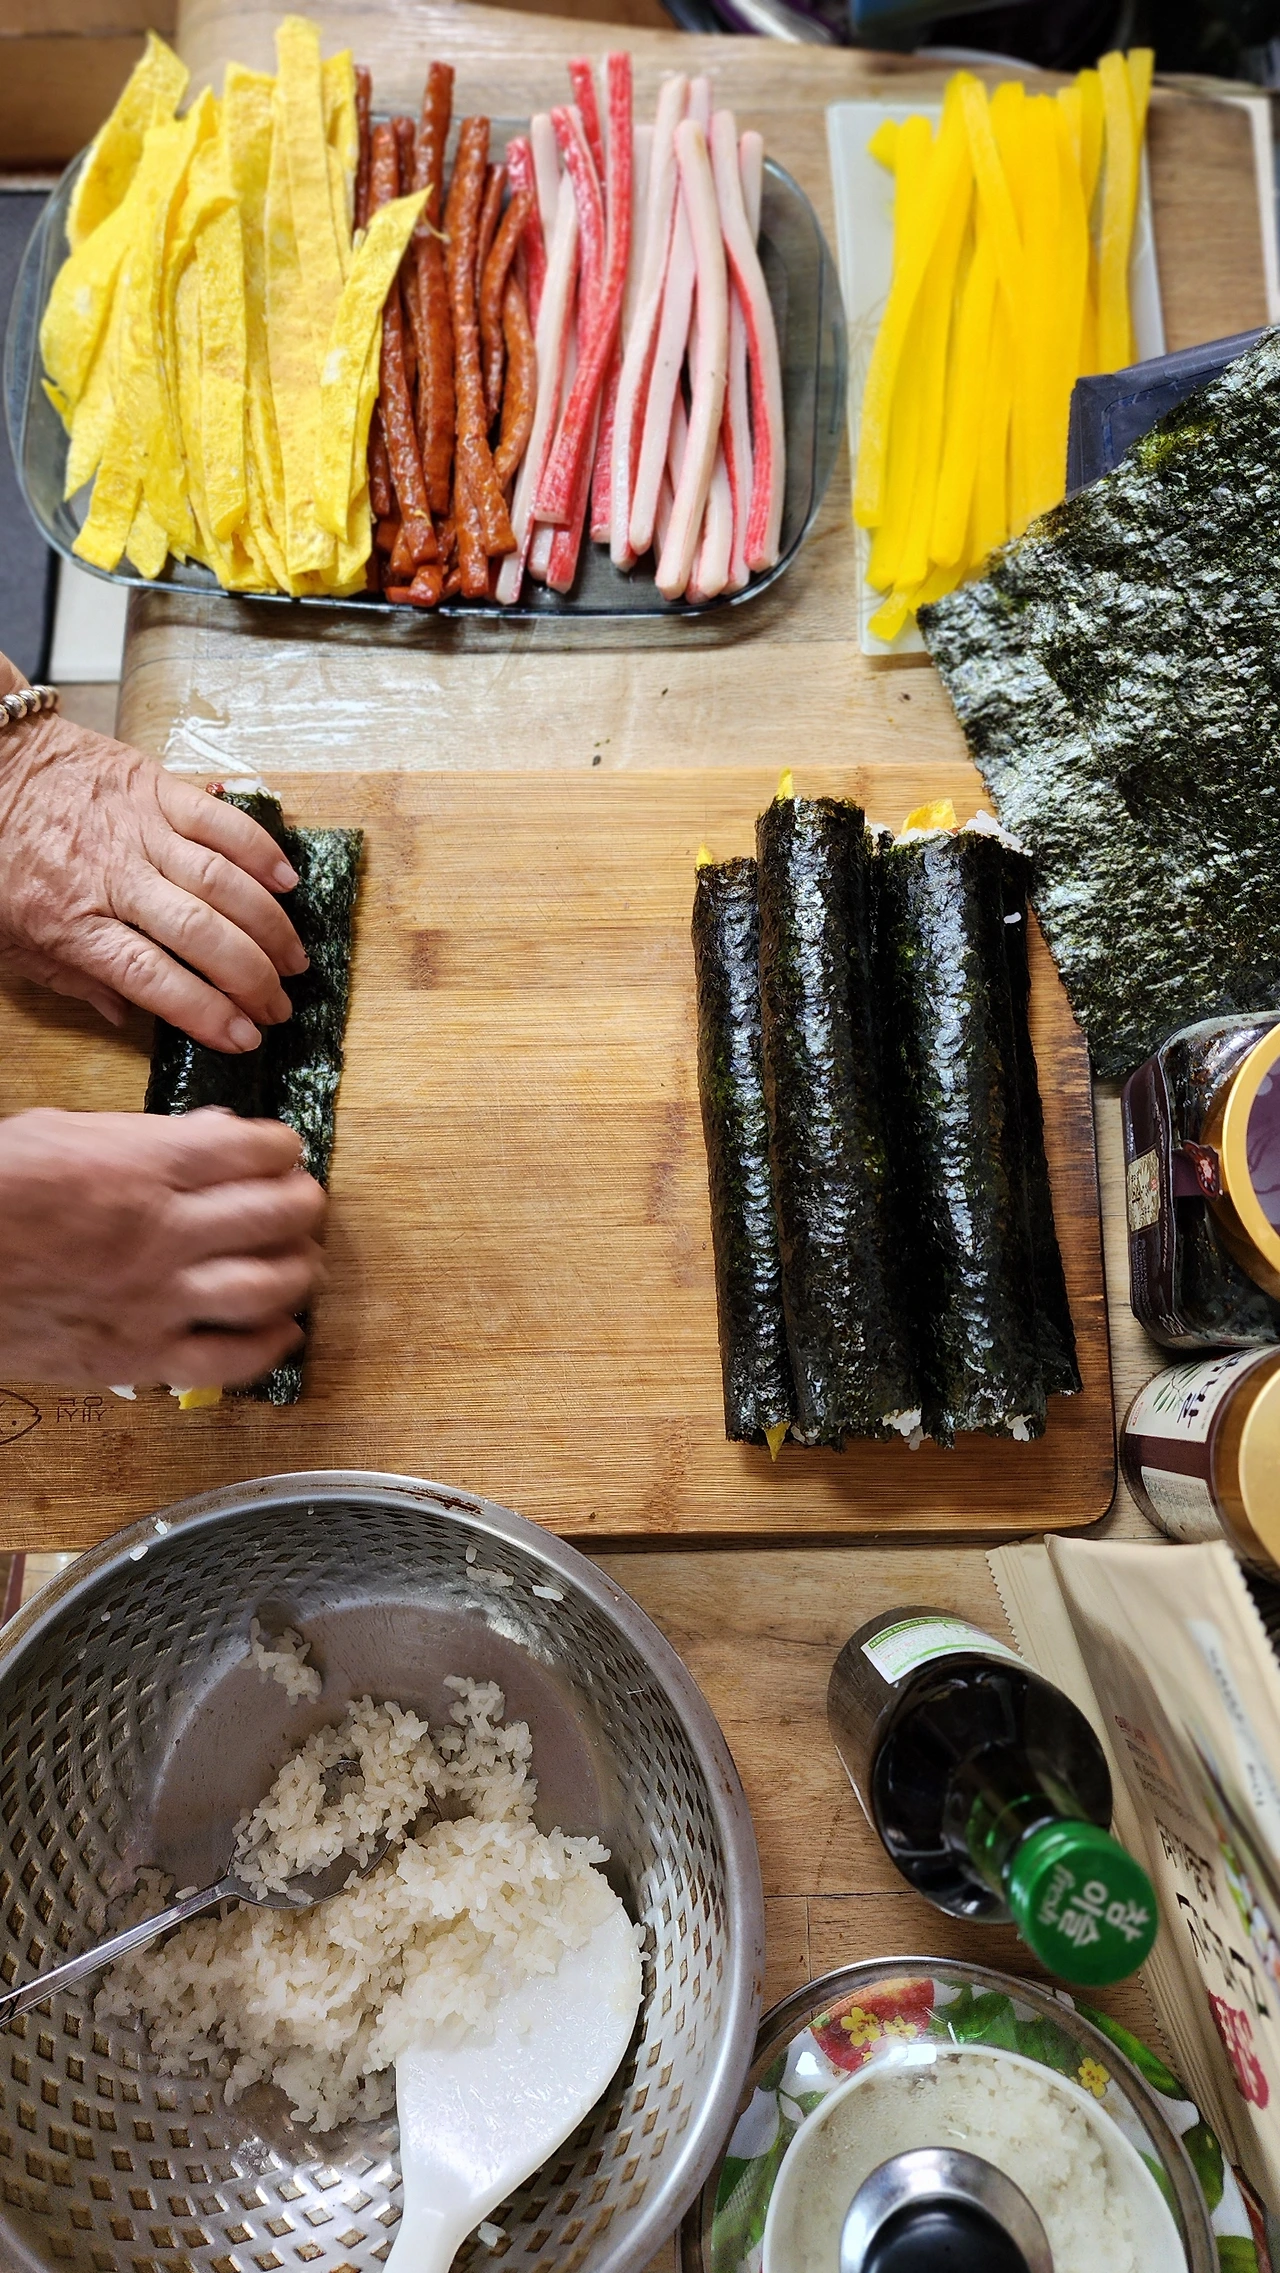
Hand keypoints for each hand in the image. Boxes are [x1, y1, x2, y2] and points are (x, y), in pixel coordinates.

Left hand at [0, 662, 306, 1052]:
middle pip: (202, 934)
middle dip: (253, 978)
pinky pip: (221, 821)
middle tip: (279, 1006)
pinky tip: (288, 883)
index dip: (207, 1013)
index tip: (245, 1037)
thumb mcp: (11, 939)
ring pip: (223, 882)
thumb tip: (128, 1018)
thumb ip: (71, 981)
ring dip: (269, 926)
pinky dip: (261, 851)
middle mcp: (112, 878)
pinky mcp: (155, 788)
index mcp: (70, 923)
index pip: (153, 978)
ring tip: (293, 959)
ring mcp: (139, 829)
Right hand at [0, 1108, 325, 1389]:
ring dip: (299, 1269)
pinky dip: (271, 1344)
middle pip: (281, 1214)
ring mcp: (156, 1299)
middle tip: (299, 1204)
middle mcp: (162, 1231)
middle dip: (303, 1203)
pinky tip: (281, 1329)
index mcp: (144, 1165)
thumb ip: (148, 1136)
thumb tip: (219, 1134)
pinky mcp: (140, 1357)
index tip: (282, 1154)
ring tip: (297, 1260)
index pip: (257, 1149)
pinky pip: (233, 1358)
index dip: (283, 1148)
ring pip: (272, 1284)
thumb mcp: (63, 1133)